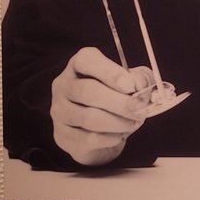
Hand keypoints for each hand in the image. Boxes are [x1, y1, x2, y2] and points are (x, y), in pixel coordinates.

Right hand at [51, 47, 153, 165]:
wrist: (102, 133)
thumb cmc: (116, 98)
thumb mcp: (132, 81)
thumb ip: (139, 78)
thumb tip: (140, 85)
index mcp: (79, 65)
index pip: (86, 60)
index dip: (110, 72)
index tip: (131, 85)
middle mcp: (64, 85)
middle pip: (87, 91)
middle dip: (119, 102)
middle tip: (139, 108)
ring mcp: (59, 111)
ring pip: (89, 117)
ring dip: (118, 122)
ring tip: (134, 122)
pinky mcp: (63, 136)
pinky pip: (89, 138)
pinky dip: (111, 138)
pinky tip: (120, 134)